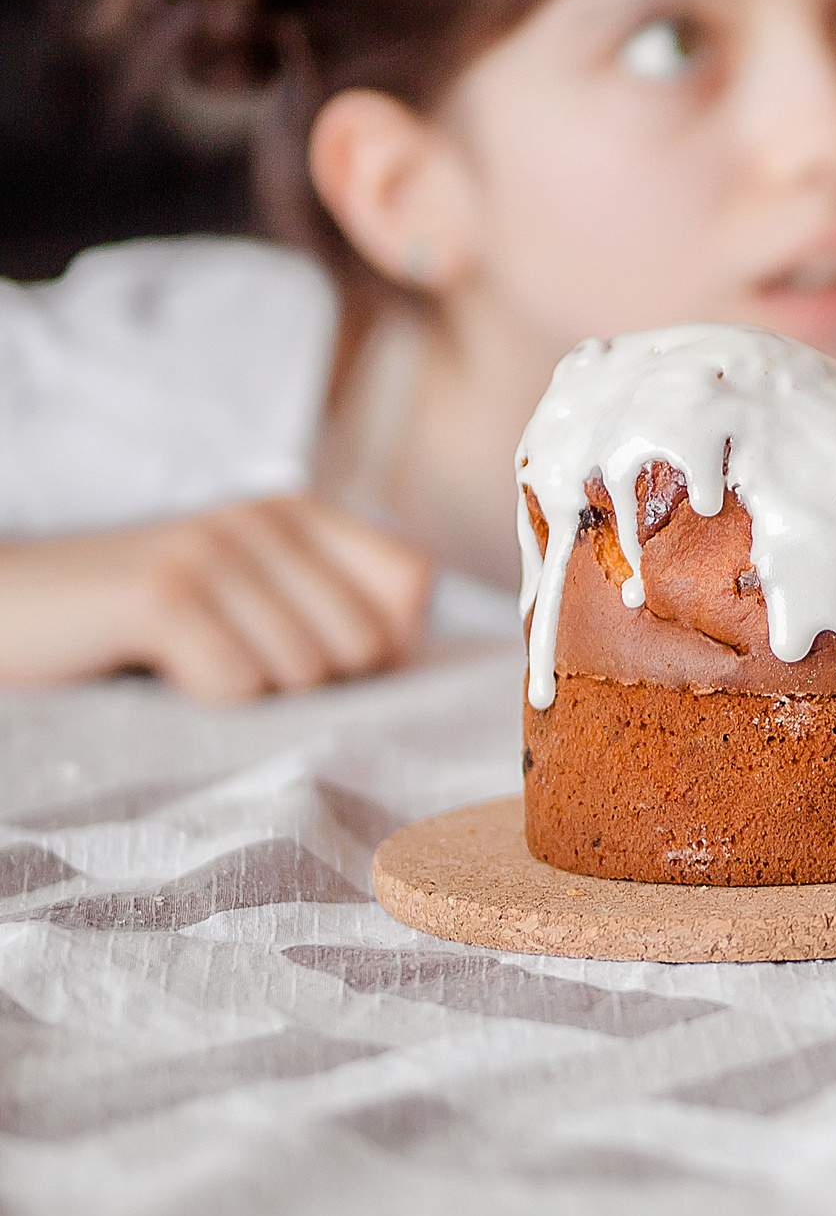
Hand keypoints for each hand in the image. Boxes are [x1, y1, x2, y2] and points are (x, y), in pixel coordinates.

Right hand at [0, 495, 434, 701]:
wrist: (12, 608)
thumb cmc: (145, 627)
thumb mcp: (252, 601)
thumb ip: (333, 610)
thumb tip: (410, 647)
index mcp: (303, 514)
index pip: (414, 581)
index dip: (385, 644)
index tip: (319, 659)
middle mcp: (269, 517)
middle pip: (367, 642)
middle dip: (313, 682)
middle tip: (237, 663)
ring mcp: (216, 548)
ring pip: (306, 671)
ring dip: (251, 693)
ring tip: (193, 660)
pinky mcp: (165, 592)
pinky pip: (239, 684)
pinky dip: (202, 700)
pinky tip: (158, 667)